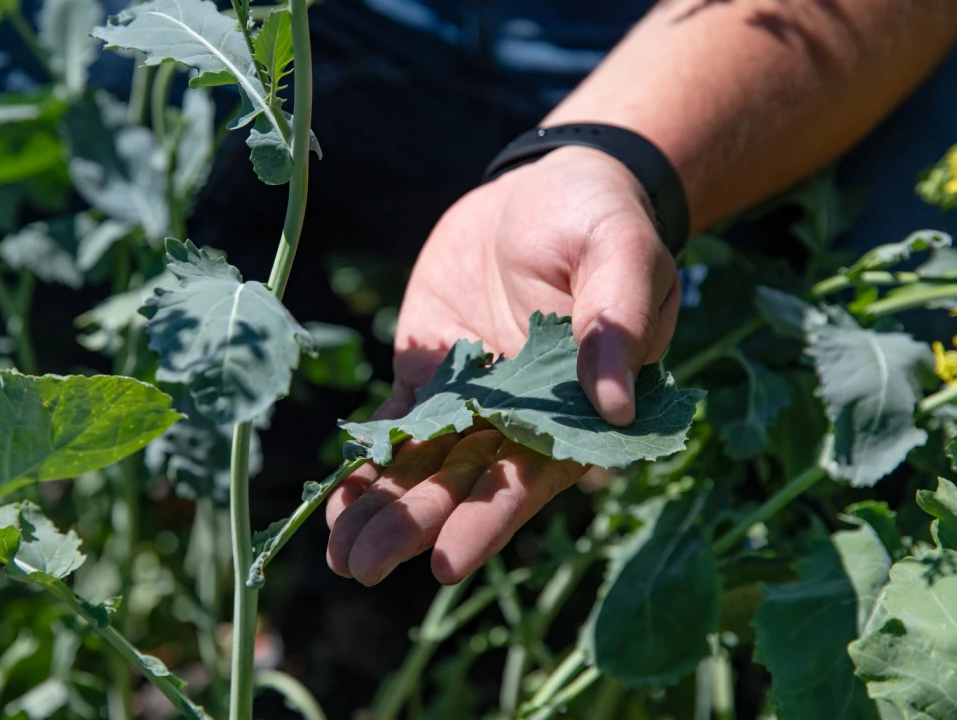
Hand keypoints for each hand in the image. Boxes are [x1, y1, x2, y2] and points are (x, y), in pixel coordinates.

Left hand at [326, 146, 680, 585]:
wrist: (546, 187)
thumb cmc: (600, 218)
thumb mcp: (624, 252)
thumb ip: (616, 321)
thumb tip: (617, 407)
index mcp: (574, 411)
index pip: (529, 478)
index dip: (488, 520)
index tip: (445, 562)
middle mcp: (518, 420)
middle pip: (462, 483)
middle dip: (414, 526)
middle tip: (363, 569)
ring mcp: (469, 401)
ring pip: (422, 464)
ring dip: (381, 509)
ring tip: (340, 557)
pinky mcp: (429, 375)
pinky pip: (395, 425)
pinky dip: (365, 462)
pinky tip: (334, 502)